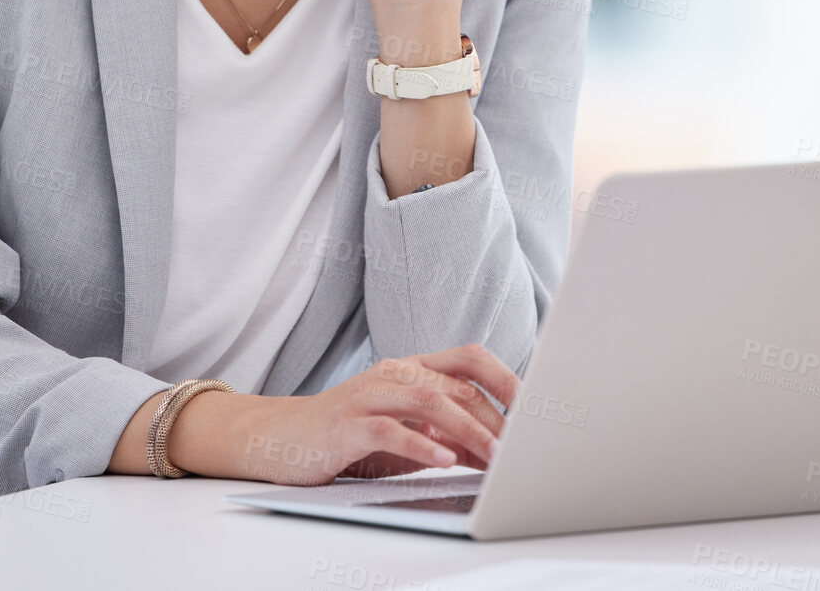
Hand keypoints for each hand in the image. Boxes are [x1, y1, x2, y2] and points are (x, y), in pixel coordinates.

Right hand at [240, 343, 519, 485]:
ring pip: (430, 400)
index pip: (471, 359)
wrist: (281, 437)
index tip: (538, 408)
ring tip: (495, 457)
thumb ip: (447, 435)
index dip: (507, 379)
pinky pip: (390, 429)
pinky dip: (421, 444)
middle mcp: (394, 373)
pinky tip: (444, 460)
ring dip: (469, 430)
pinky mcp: (347, 422)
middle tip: (521, 448)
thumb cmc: (349, 435)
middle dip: (496, 418)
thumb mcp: (405, 432)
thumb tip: (495, 450)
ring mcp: (369, 394)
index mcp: (412, 368)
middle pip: (458, 385)